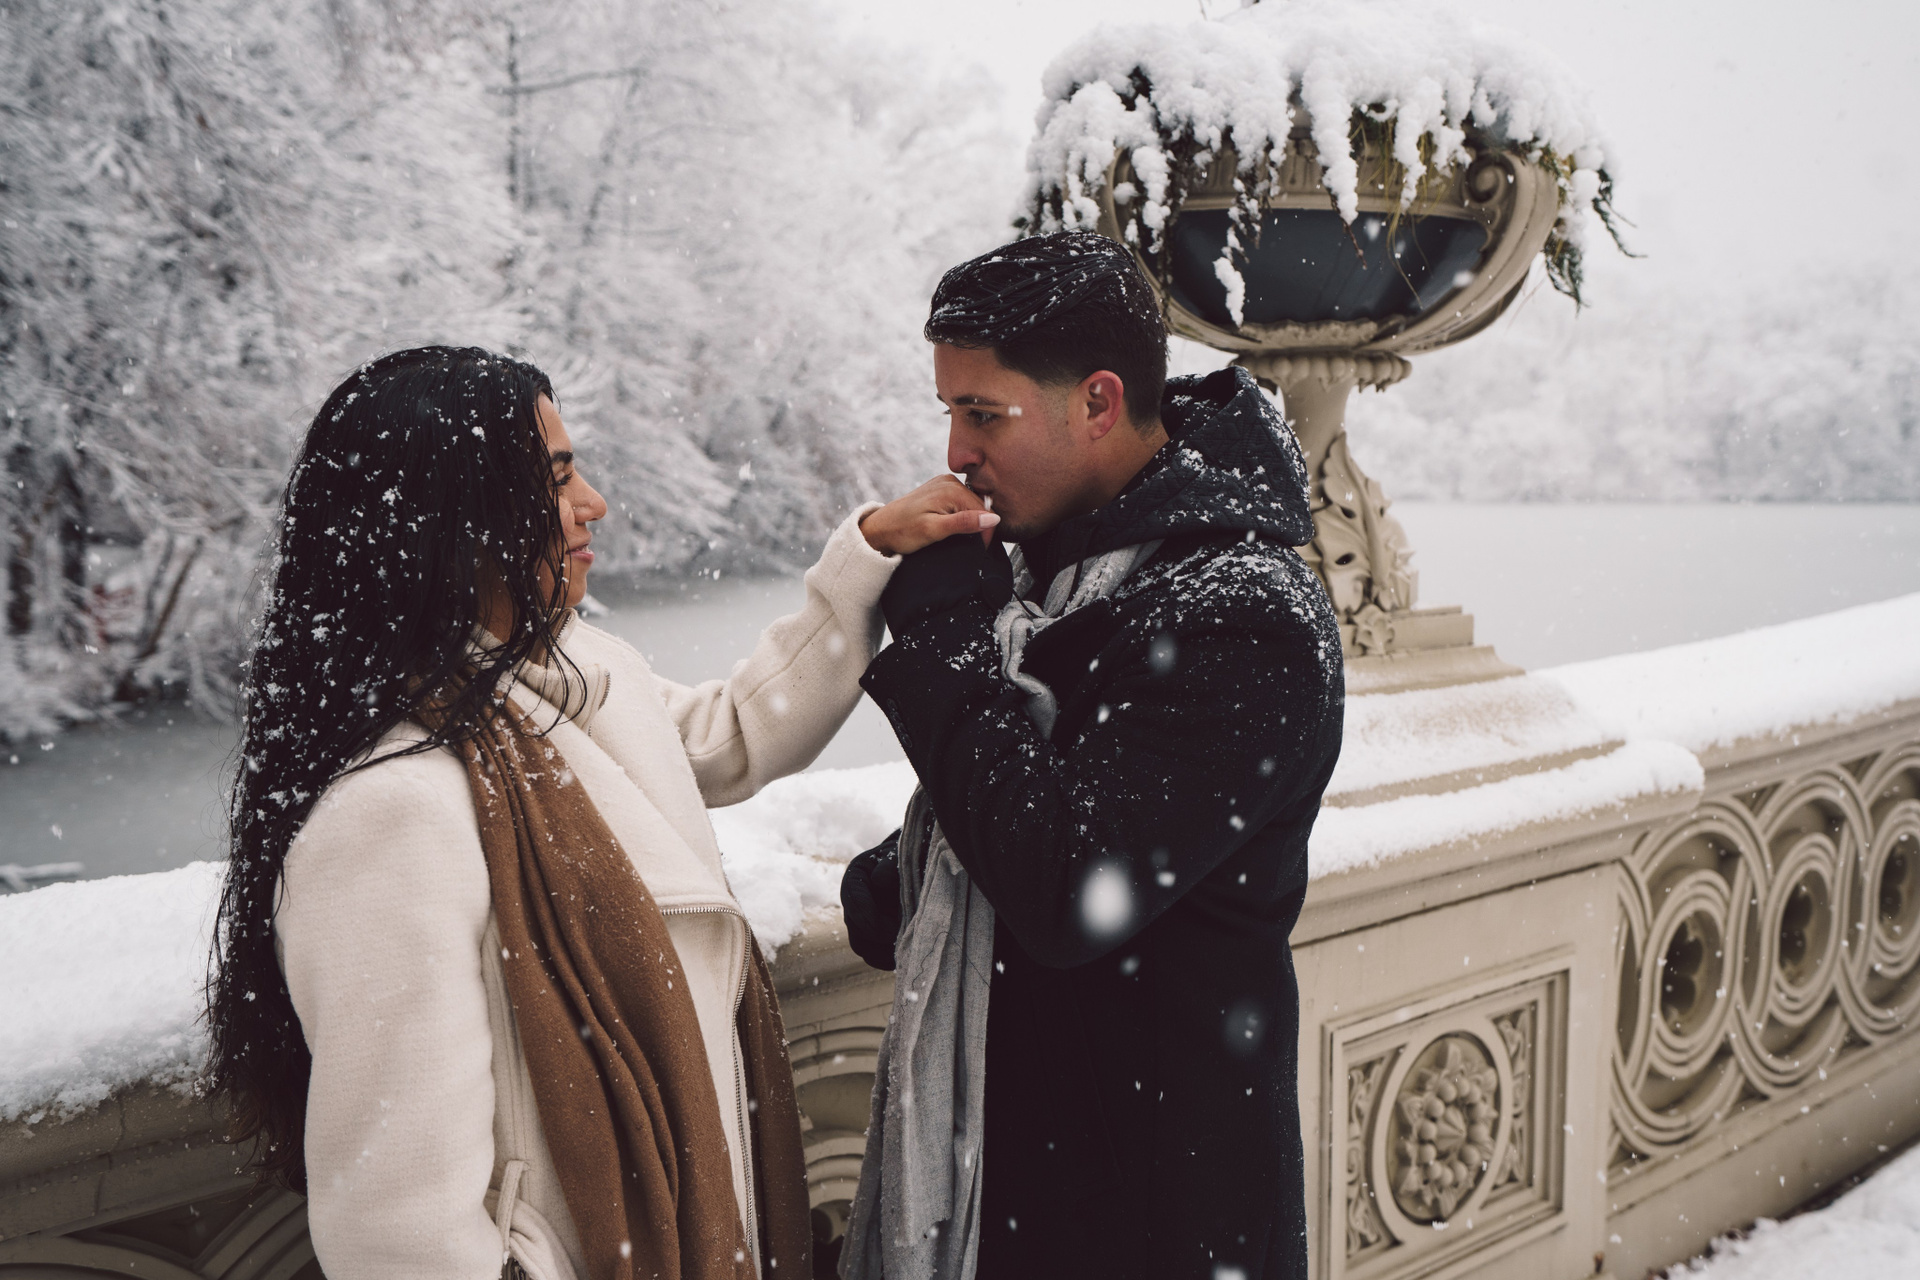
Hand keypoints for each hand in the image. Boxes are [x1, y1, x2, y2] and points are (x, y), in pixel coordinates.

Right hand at [841, 830, 902, 970]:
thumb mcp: (901, 854)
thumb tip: (878, 883)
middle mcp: (853, 903)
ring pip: (862, 946)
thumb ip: (889, 865)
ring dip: (882, 951)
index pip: (854, 901)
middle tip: (902, 939)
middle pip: (855, 929)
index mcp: (855, 879)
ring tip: (905, 949)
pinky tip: (905, 955)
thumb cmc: (910, 857)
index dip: (870, 918)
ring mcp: (861, 922)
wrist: (919, 865)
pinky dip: (887, 958)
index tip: (892, 927)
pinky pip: (873, 955)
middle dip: (878, 938)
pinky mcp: (873, 937)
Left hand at [861, 475, 998, 555]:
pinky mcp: (939, 490)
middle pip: (979, 507)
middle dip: (977, 527)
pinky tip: (949, 527)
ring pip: (970, 506)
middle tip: (965, 545)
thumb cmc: (902, 531)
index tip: (978, 549)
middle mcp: (950, 481)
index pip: (985, 511)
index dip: (985, 532)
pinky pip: (959, 503)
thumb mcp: (934, 530)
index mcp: (952, 489)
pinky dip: (960, 516)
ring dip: (969, 522)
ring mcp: (944, 484)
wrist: (880, 529)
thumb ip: (964, 522)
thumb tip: (993, 518)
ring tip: (954, 536)